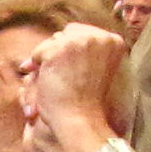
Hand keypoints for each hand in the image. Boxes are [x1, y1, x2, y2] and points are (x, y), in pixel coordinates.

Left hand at [27, 23, 127, 138]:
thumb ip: (86, 50)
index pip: (81, 32)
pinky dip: (36, 66)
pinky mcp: (60, 49)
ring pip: (52, 42)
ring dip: (46, 59)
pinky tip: (43, 80)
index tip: (65, 64)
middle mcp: (99, 37)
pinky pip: (39, 52)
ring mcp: (79, 42)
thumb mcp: (96, 68)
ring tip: (48, 77)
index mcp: (114, 41)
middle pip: (66, 33)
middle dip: (56, 51)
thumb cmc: (88, 101)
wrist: (81, 119)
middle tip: (52, 71)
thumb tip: (59, 34)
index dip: (70, 48)